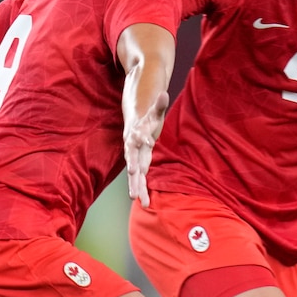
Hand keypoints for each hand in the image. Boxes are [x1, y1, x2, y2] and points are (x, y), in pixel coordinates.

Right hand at [124, 91, 168, 207]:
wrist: (134, 123)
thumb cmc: (146, 117)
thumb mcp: (154, 111)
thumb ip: (159, 104)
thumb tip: (164, 93)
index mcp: (136, 133)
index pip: (139, 137)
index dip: (142, 139)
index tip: (148, 142)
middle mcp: (132, 147)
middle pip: (132, 159)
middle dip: (133, 170)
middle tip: (135, 179)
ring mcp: (134, 157)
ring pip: (134, 174)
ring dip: (136, 186)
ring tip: (139, 200)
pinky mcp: (138, 165)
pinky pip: (139, 179)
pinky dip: (141, 190)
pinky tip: (145, 203)